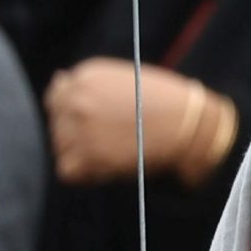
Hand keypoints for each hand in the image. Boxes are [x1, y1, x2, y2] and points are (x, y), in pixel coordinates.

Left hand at [45, 59, 235, 186]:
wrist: (193, 127)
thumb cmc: (171, 103)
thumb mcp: (128, 78)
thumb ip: (93, 82)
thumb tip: (60, 79)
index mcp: (86, 75)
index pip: (57, 96)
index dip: (73, 113)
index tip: (94, 124)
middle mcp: (76, 98)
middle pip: (58, 124)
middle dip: (77, 134)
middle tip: (109, 143)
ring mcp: (78, 128)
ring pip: (61, 148)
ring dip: (81, 154)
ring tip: (113, 155)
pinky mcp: (87, 157)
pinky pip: (67, 171)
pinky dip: (85, 174)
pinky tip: (107, 169)